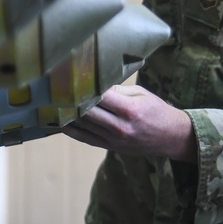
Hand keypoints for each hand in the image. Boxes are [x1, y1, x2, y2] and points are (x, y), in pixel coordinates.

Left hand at [63, 84, 195, 162]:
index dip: (83, 87)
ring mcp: (113, 139)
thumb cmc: (156, 110)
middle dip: (70, 100)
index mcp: (129, 109)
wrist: (170, 137)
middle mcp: (119, 126)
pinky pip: (84, 138)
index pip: (99, 97)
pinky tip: (59, 120)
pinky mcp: (109, 146)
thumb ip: (117, 89)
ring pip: (82, 125)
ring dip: (66, 114)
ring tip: (51, 102)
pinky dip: (70, 129)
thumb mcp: (141, 93)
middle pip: (86, 112)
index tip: (70, 77)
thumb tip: (94, 83)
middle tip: (55, 88)